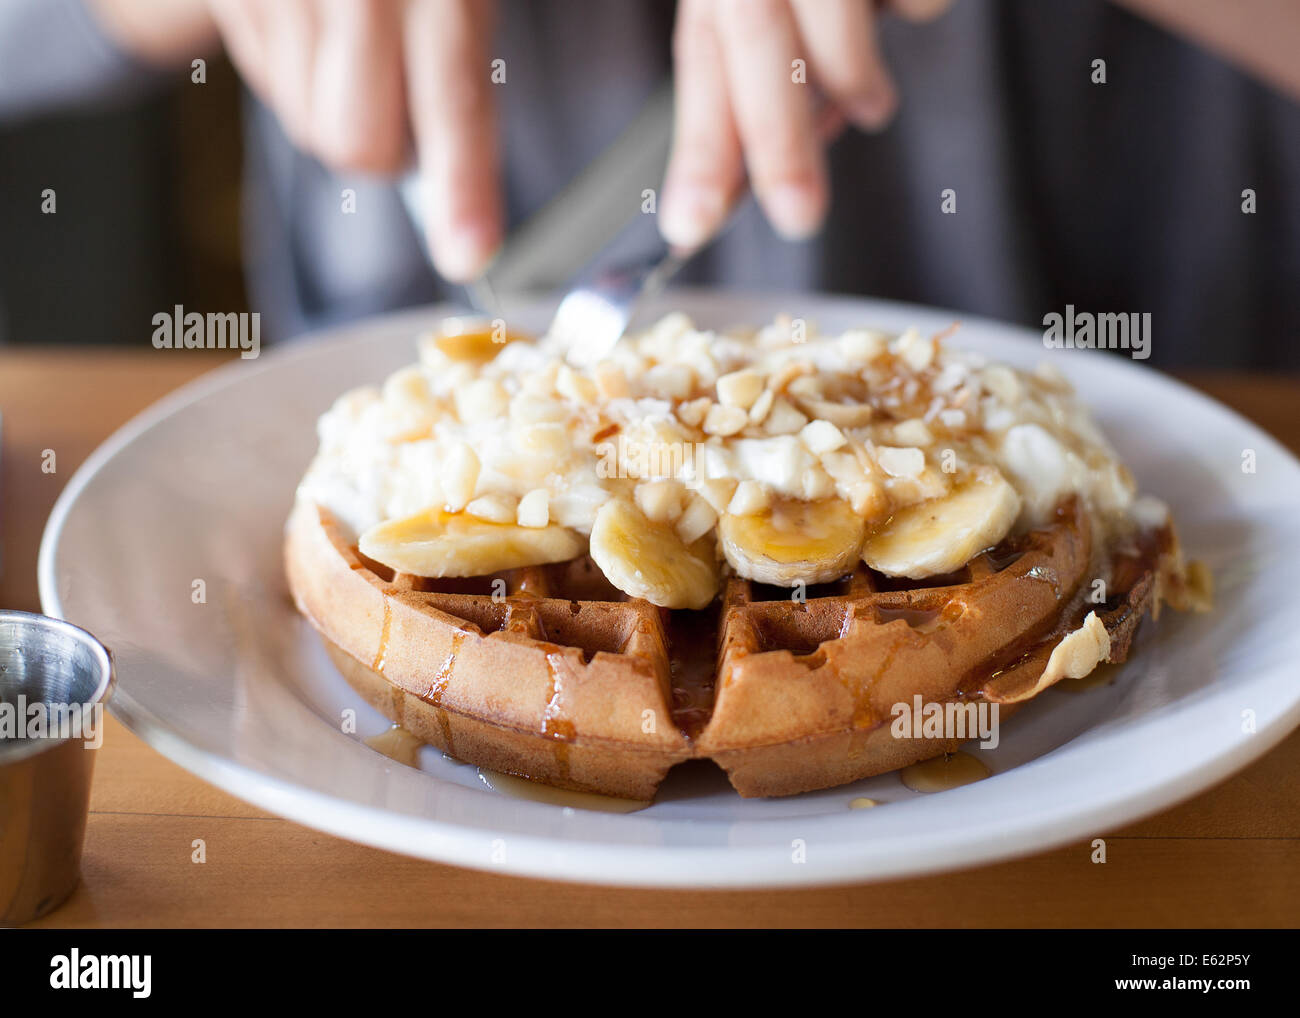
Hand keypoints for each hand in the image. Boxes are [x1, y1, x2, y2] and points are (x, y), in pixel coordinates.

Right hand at [205, 0, 501, 281]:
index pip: (452, 101)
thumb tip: (460, 198)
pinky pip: (268, 79)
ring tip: (356, 33)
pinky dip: (297, 70)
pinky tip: (312, 14)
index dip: (464, 190)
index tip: (470, 257)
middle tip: (408, 103)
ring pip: (309, 121)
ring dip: (339, 107)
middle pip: (357, 142)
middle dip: (387, 149)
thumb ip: (463, 59)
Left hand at [660, 0, 952, 249]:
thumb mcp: (762, 0)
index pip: (702, 56)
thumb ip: (758, 71)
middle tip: (797, 218)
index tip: (692, 224)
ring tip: (870, 106)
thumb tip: (762, 168)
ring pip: (836, 13)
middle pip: (756, 35)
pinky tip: (900, 4)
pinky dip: (914, 10)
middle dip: (777, 142)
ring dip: (855, 80)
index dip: (701, 144)